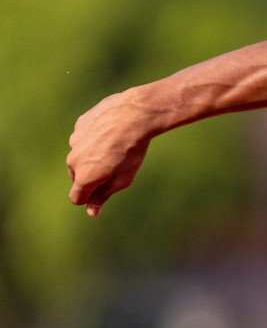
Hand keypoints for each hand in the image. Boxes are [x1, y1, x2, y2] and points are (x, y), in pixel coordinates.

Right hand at [66, 90, 154, 216]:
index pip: (76, 197)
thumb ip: (103, 196)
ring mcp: (74, 141)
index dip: (89, 198)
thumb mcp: (122, 179)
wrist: (133, 115)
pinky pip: (86, 137)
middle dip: (92, 176)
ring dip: (94, 155)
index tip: (102, 193)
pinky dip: (96, 137)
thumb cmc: (131, 151)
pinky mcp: (80, 125)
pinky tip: (113, 132)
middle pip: (78, 176)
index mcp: (82, 176)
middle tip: (116, 167)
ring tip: (116, 147)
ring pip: (82, 154)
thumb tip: (91, 212)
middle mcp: (73, 159)